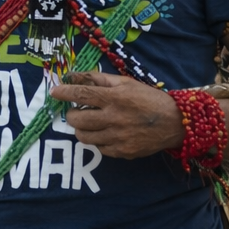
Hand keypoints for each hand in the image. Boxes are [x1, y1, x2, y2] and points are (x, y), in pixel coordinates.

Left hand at [49, 72, 182, 158]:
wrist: (174, 122)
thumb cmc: (149, 98)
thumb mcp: (126, 83)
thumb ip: (100, 79)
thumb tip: (75, 76)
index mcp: (115, 98)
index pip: (82, 94)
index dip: (64, 93)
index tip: (54, 92)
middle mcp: (114, 118)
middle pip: (78, 120)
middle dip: (71, 115)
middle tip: (76, 111)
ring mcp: (117, 138)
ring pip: (84, 137)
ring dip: (81, 129)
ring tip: (89, 123)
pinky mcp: (122, 152)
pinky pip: (99, 149)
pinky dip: (98, 140)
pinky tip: (105, 133)